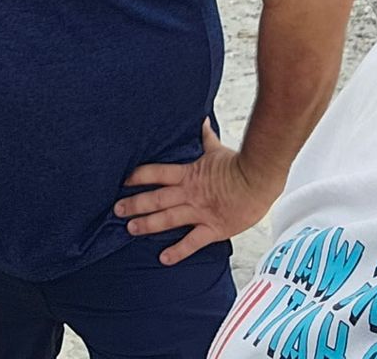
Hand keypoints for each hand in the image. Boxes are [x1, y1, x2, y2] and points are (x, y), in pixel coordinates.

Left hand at [115, 119, 280, 265]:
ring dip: (148, 224)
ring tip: (131, 229)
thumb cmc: (240, 165)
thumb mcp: (217, 149)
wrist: (259, 180)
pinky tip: (164, 258)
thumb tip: (202, 119)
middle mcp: (190, 194)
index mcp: (189, 174)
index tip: (123, 181)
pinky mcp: (213, 228)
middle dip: (135, 203)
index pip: (157, 173)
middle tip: (116, 210)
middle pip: (156, 198)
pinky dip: (177, 251)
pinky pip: (192, 242)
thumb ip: (206, 137)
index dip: (138, 176)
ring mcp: (200, 212)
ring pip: (168, 219)